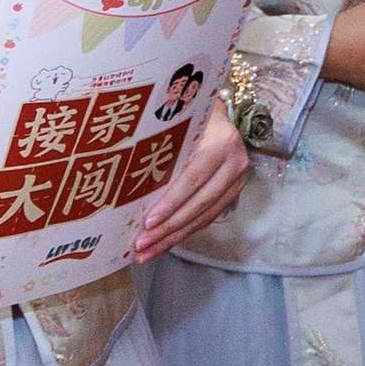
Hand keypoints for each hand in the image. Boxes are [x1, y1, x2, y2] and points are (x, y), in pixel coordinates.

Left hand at [130, 119, 249, 259]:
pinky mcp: (232, 192)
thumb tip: (127, 165)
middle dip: (168, 229)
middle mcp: (235, 163)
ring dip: (174, 237)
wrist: (223, 112)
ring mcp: (237, 180)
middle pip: (199, 204)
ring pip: (204, 216)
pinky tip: (164, 242)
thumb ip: (166, 139)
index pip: (194, 178)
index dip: (171, 202)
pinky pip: (208, 217)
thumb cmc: (194, 112)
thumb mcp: (183, 119)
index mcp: (222, 143)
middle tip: (141, 245)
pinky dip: (185, 231)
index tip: (148, 222)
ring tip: (146, 252)